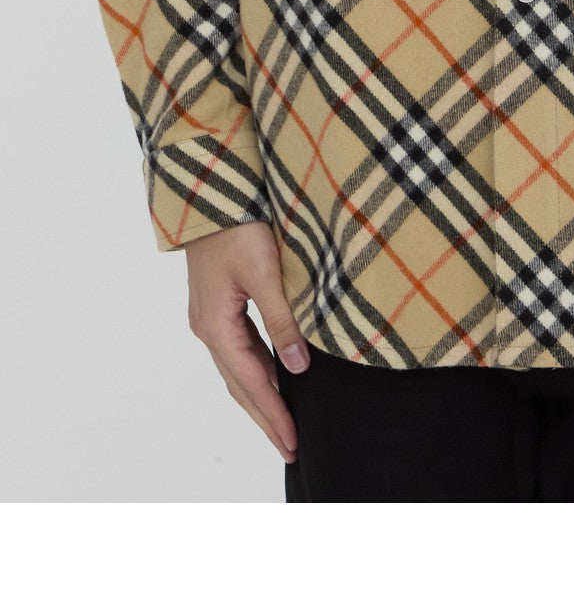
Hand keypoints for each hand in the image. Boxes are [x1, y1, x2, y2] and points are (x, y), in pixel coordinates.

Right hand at [184, 220, 310, 463]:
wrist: (210, 193)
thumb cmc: (237, 227)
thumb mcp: (265, 272)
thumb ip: (282, 320)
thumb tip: (298, 365)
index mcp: (217, 326)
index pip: (250, 383)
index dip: (272, 414)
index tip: (292, 442)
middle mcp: (208, 327)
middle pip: (239, 385)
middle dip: (265, 417)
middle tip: (290, 447)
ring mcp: (210, 317)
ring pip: (238, 369)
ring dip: (260, 397)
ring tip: (283, 422)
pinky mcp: (218, 305)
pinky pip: (239, 350)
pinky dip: (256, 371)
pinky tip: (273, 376)